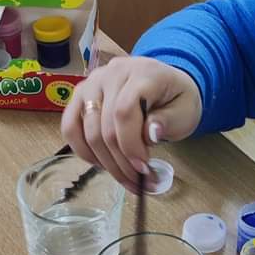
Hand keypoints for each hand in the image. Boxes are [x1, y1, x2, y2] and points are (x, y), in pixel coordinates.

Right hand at [61, 56, 202, 192]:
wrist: (166, 83)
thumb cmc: (176, 99)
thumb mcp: (185, 111)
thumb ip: (168, 121)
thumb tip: (149, 135)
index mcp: (141, 72)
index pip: (124, 111)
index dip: (130, 145)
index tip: (143, 169)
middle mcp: (111, 73)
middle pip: (104, 125)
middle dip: (120, 161)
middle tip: (138, 182)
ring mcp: (91, 83)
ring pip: (86, 130)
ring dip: (104, 162)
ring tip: (124, 177)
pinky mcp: (79, 95)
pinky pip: (70, 127)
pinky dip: (83, 151)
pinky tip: (102, 164)